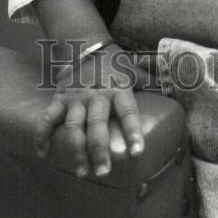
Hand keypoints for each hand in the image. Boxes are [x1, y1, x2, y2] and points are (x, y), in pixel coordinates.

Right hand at [34, 44, 147, 178]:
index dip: (132, 131)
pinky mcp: (59, 99)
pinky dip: (42, 135)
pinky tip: (43, 153)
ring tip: (82, 172)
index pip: (127, 111)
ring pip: (74, 126)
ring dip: (76, 150)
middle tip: (104, 172)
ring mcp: (76, 99)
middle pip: (97, 125)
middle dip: (99, 149)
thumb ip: (151, 82)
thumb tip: (174, 89)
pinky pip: (48, 118)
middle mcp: (96, 96)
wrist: (86, 45)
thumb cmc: (115, 64)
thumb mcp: (134, 70)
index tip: (137, 151)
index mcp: (117, 89)